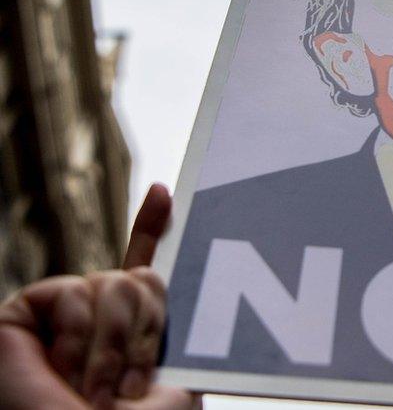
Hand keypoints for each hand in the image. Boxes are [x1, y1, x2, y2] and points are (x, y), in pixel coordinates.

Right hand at [0, 184, 198, 409]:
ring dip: (112, 345)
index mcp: (137, 333)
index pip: (143, 271)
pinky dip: (78, 334)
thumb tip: (175, 281)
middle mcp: (100, 320)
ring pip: (111, 282)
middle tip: (129, 387)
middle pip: (139, 277)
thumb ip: (169, 323)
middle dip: (145, 331)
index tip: (163, 194)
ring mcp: (64, 316)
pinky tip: (66, 368)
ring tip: (96, 391)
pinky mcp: (26, 314)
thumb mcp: (171, 374)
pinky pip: (71, 289)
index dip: (149, 229)